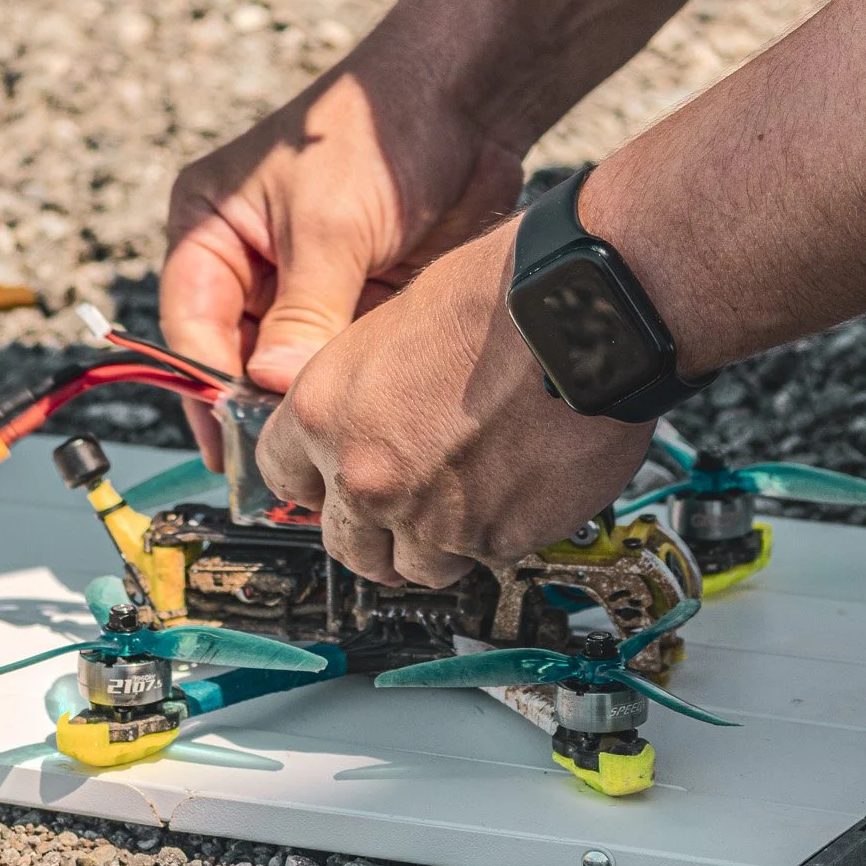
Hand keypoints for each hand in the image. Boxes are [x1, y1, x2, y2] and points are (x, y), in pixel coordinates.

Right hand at [159, 57, 524, 465]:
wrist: (464, 101)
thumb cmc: (375, 132)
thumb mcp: (327, 224)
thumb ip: (303, 313)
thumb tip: (276, 390)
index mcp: (210, 231)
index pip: (192, 328)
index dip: (208, 389)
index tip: (234, 441)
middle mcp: (249, 265)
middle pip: (237, 359)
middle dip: (257, 411)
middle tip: (280, 469)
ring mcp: (305, 288)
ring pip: (291, 370)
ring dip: (307, 408)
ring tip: (324, 458)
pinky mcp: (358, 302)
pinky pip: (342, 363)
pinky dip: (349, 394)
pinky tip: (361, 426)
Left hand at [255, 219, 655, 586]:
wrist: (581, 313)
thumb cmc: (499, 297)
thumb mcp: (391, 329)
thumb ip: (364, 400)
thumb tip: (365, 434)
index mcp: (325, 414)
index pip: (285, 480)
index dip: (318, 484)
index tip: (337, 487)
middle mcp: (367, 477)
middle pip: (347, 547)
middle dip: (377, 533)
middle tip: (410, 509)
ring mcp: (431, 519)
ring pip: (420, 567)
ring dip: (443, 543)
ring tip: (479, 493)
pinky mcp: (497, 541)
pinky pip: (489, 557)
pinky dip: (504, 532)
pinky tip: (524, 483)